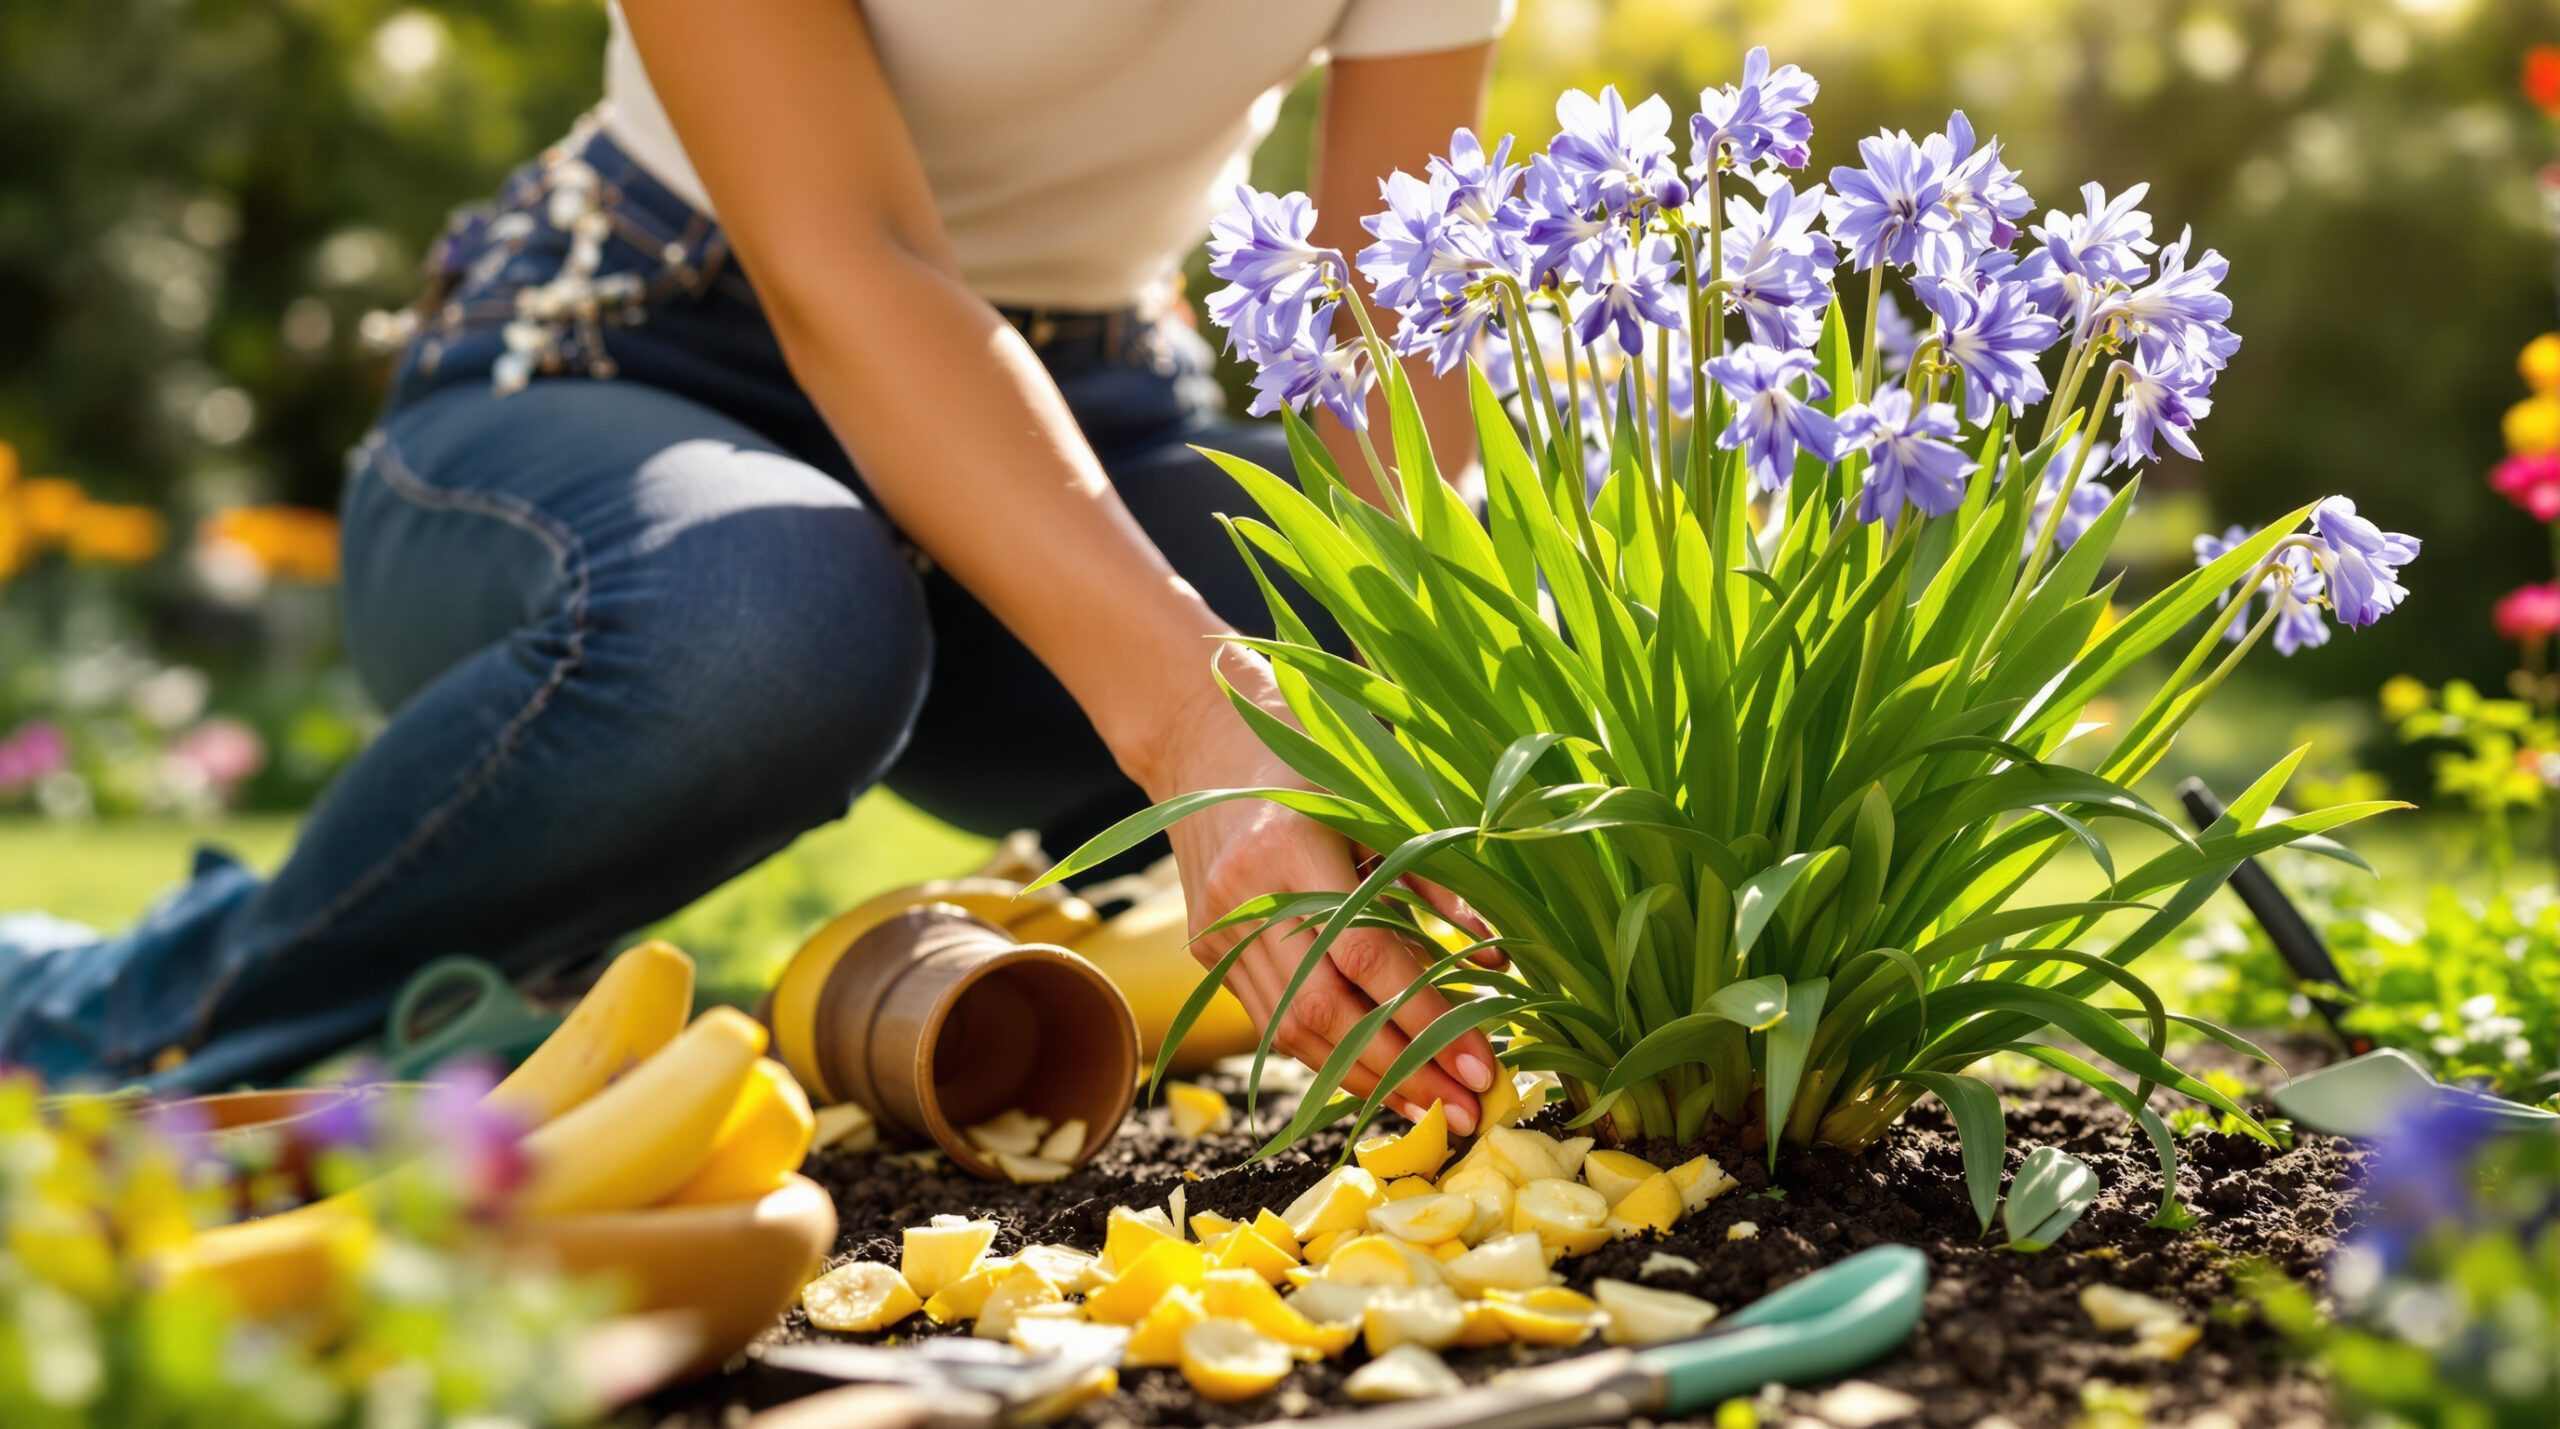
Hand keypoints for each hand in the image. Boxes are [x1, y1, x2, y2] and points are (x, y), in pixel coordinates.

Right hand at [1131, 643, 1502, 1135]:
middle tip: (1468, 1111)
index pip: (1365, 957)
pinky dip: (1328, 1056)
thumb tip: (1499, 964)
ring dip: (1366, 1081)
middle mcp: (1244, 898)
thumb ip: (1438, 879)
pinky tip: (1378, 1083)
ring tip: (1431, 1114)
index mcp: (1291, 846)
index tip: (1483, 1064)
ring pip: (1291, 1032)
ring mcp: (1216, 929)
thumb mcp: (1381, 796)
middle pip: (1324, 1012)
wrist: (1200, 732)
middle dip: (1402, 1071)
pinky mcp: (1206, 949)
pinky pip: (1271, 1021)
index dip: (1427, 1020)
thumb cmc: (1311, 750)